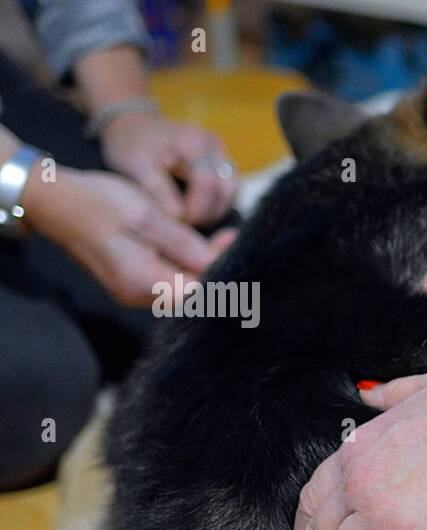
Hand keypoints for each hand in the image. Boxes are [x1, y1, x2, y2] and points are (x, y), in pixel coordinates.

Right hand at [22, 168, 234, 306]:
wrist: (52, 200)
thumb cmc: (96, 202)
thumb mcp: (145, 215)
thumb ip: (183, 243)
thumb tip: (217, 263)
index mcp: (141, 281)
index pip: (196, 293)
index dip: (222, 274)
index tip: (236, 247)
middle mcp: (137, 295)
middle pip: (190, 293)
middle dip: (215, 268)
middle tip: (231, 237)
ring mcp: (133, 291)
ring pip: (182, 286)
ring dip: (203, 265)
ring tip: (221, 238)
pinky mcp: (133, 281)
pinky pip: (168, 279)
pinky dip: (186, 263)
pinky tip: (197, 244)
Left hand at [100, 112, 238, 226]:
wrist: (133, 124)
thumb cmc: (132, 144)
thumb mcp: (138, 166)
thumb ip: (159, 191)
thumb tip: (179, 218)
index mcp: (196, 143)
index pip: (208, 185)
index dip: (196, 209)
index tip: (178, 223)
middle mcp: (215, 146)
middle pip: (227, 189)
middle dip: (209, 213)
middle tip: (187, 226)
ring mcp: (221, 152)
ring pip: (232, 190)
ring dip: (216, 209)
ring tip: (192, 218)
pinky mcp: (221, 161)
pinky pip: (228, 188)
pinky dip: (216, 202)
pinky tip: (196, 209)